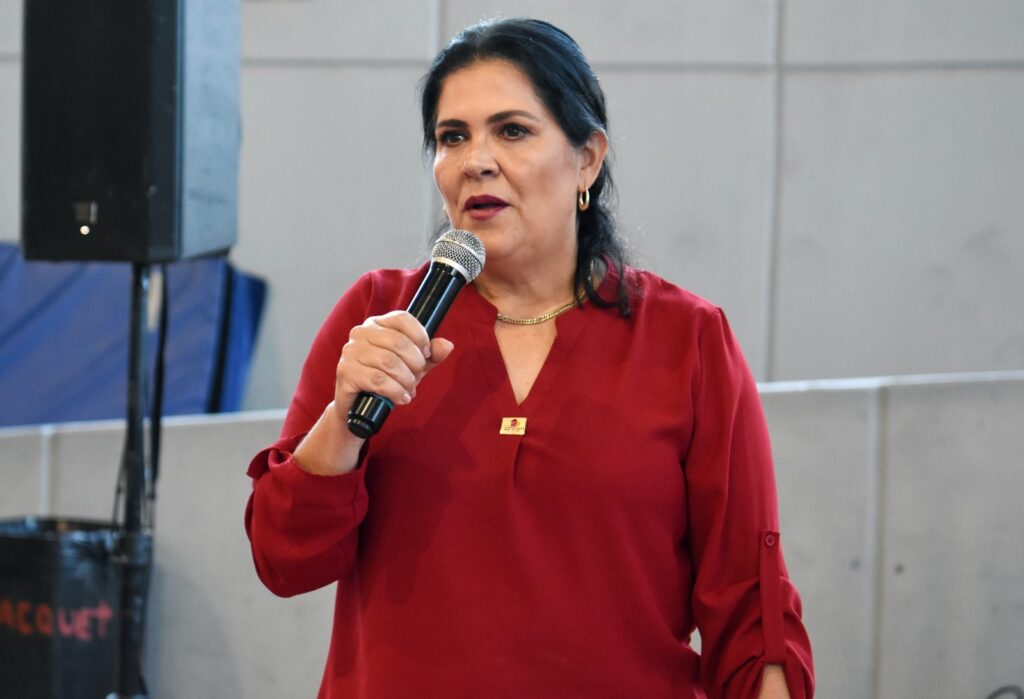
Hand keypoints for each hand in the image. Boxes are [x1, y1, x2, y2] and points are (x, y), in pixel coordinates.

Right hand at [333, 310, 453, 418]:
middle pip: (399, 342)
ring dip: (406, 380)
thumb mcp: (412, 366)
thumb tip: (447, 345)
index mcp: (377, 324)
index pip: (403, 319)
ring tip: (408, 390)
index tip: (426, 354)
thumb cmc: (385, 380)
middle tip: (417, 378)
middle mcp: (361, 333)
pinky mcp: (346, 372)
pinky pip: (378, 380)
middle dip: (415, 364)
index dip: (421, 337)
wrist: (358, 407)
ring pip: (389, 362)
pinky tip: (401, 398)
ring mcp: (351, 352)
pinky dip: (395, 391)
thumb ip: (431, 355)